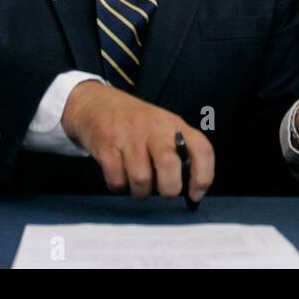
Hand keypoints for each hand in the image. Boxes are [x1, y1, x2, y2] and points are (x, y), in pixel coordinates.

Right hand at [60, 82, 214, 202]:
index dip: (203, 177)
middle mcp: (154, 129)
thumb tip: (188, 187)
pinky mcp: (107, 147)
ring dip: (141, 192)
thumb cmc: (135, 122)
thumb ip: (178, 150)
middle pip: (169, 166)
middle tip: (163, 192)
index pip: (201, 150)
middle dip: (168, 190)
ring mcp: (129, 137)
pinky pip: (117, 181)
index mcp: (174, 125)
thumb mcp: (163, 126)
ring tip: (139, 185)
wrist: (96, 104)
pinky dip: (119, 186)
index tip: (195, 194)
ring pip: (142, 179)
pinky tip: (121, 176)